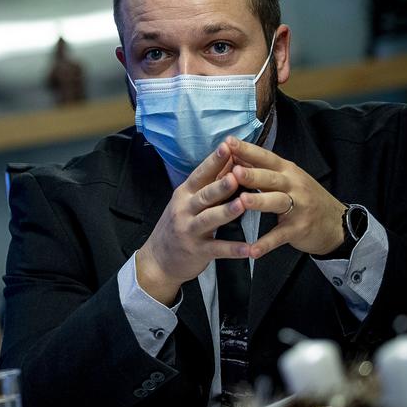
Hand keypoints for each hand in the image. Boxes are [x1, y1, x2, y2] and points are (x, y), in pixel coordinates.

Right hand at [135, 141, 250, 304]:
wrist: (157, 260)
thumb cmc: (177, 226)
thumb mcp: (186, 202)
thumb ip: (207, 185)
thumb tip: (230, 162)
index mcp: (184, 194)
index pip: (200, 174)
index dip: (213, 161)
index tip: (227, 146)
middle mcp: (185, 210)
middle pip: (204, 195)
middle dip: (220, 184)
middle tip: (237, 174)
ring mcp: (189, 231)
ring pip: (210, 219)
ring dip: (226, 211)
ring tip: (242, 204)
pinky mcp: (196, 251)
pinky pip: (217, 249)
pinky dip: (233, 249)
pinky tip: (249, 248)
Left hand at [225, 136, 343, 258]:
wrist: (336, 223)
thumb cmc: (305, 198)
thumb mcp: (288, 179)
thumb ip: (264, 169)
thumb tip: (235, 155)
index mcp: (287, 171)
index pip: (265, 157)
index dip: (248, 150)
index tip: (228, 142)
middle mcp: (293, 185)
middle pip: (271, 178)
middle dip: (252, 174)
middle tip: (233, 171)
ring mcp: (298, 207)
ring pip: (277, 202)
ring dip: (259, 202)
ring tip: (241, 202)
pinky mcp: (299, 229)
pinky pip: (280, 236)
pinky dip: (266, 243)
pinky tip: (252, 250)